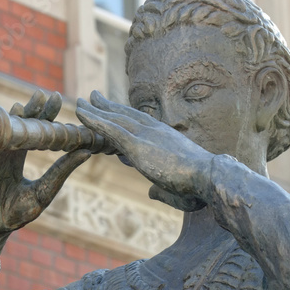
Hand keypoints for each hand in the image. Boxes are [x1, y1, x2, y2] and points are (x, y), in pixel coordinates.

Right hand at [0, 90, 90, 238]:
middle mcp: (0, 152)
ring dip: (8, 119)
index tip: (57, 98)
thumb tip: (87, 152)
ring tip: (21, 107)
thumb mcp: (44, 192)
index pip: (32, 130)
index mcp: (16, 157)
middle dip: (29, 110)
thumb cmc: (15, 215)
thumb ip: (61, 171)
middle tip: (43, 95)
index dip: (44, 114)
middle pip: (16, 125)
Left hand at [76, 92, 212, 208]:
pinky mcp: (137, 144)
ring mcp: (145, 135)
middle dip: (109, 106)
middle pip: (127, 115)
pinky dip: (93, 118)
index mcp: (166, 139)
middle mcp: (156, 131)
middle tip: (93, 97)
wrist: (209, 178)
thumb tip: (151, 192)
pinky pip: (109, 127)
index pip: (142, 125)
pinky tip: (79, 111)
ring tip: (80, 101)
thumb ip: (161, 189)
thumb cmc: (199, 188)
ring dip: (95, 109)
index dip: (126, 119)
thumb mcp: (176, 189)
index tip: (114, 114)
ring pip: (115, 118)